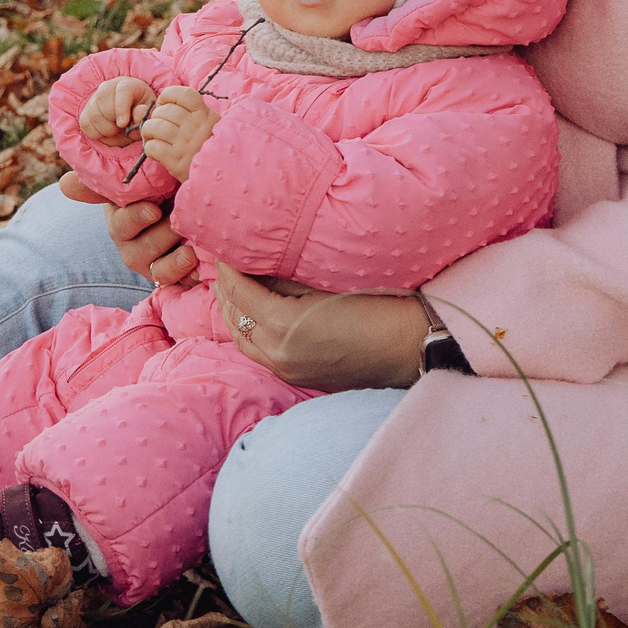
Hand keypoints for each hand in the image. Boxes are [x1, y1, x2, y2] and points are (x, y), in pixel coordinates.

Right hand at [57, 175, 197, 285]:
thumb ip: (102, 184)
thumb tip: (64, 183)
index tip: (154, 210)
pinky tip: (202, 266)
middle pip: (140, 252)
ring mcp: (152, 265)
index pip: (121, 225)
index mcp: (120, 223)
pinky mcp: (173, 277)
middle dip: (161, 238)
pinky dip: (190, 275)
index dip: (136, 219)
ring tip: (191, 250)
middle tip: (179, 224)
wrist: (183, 206)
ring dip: (174, 262)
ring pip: (159, 271)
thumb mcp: (133, 184)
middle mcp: (132, 248)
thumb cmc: (156, 190)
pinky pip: (180, 284)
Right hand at [79, 76, 153, 146]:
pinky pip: (85, 123)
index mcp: (127, 84)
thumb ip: (146, 115)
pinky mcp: (86, 110)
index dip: (121, 107)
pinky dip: (96, 133)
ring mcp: (94, 98)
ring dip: (105, 129)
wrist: (130, 116)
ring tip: (116, 130)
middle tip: (122, 128)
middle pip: (102, 101)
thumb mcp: (149, 114)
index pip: (122, 90)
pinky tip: (107, 132)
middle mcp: (108, 87)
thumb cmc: (141, 114)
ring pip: (93, 114)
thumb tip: (138, 114)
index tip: (123, 124)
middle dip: (112, 120)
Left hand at [138, 87, 215, 179]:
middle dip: (156, 116)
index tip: (164, 103)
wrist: (220, 177)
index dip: (168, 95)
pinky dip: (150, 148)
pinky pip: (153, 146)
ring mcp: (186, 144)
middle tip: (158, 125)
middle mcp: (196, 127)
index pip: (183, 94)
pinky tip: (156, 152)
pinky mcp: (177, 162)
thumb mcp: (213, 126)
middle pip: (164, 110)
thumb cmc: (212, 150)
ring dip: (149, 131)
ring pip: (155, 126)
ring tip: (152, 137)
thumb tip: (167, 102)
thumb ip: (196, 113)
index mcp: (206, 115)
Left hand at [214, 269, 428, 390]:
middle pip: (235, 318)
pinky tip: (252, 317)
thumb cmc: (373, 305)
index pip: (240, 293)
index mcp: (284, 326)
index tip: (223, 250)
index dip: (228, 269)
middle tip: (221, 267)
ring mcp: (286, 370)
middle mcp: (278, 353)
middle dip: (225, 291)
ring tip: (230, 290)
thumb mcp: (323, 285)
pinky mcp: (297, 378)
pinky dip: (249, 332)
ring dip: (233, 314)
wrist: (406, 346)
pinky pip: (259, 353)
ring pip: (242, 340)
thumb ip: (284, 280)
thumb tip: (257, 267)